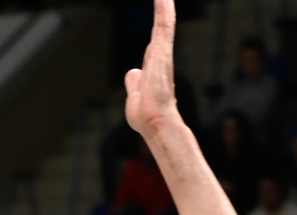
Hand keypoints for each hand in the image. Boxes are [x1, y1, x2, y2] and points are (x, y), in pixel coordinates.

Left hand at [124, 0, 180, 140]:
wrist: (154, 122)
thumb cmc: (145, 116)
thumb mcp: (135, 96)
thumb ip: (134, 83)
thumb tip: (132, 73)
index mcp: (155, 67)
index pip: (156, 41)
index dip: (157, 28)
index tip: (160, 12)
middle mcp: (160, 57)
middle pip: (161, 26)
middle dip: (163, 8)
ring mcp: (162, 53)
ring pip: (164, 21)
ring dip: (164, 4)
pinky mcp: (162, 50)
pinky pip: (164, 23)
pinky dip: (164, 7)